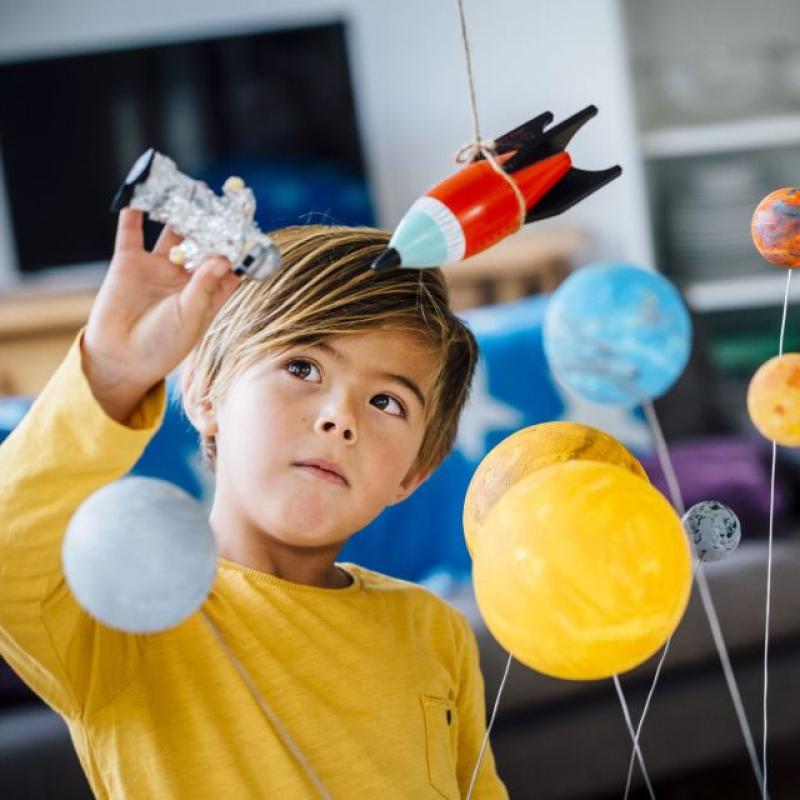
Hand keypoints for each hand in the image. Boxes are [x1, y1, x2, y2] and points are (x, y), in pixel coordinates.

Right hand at [81, 208, 242, 422]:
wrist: (119, 358)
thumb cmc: (162, 346)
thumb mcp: (189, 318)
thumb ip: (204, 288)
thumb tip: (222, 259)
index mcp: (208, 293)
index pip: (229, 264)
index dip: (240, 248)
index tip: (251, 229)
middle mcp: (185, 276)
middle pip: (203, 242)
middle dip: (214, 222)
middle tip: (225, 201)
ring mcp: (158, 266)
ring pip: (173, 231)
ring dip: (182, 211)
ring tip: (195, 188)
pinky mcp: (129, 262)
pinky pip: (132, 231)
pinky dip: (136, 211)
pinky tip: (142, 191)